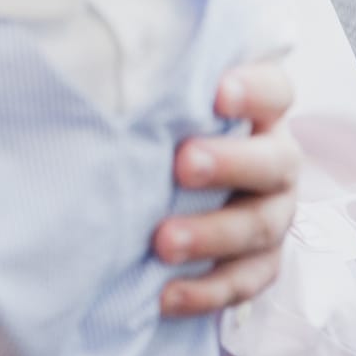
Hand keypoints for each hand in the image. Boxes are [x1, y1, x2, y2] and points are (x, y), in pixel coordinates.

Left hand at [155, 60, 300, 316]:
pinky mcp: (259, 262)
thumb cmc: (157, 131)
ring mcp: (272, 213)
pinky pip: (244, 281)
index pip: (274, 91)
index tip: (216, 93)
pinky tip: (166, 296)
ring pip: (259, 225)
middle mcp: (275, 159)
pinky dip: (207, 291)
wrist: (165, 193)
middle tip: (182, 165)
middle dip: (229, 164)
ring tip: (162, 242)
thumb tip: (81, 59)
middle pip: (273, 161)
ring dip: (211, 234)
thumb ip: (147, 84)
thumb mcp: (158, 103)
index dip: (253, 90)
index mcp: (258, 112)